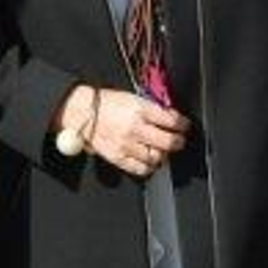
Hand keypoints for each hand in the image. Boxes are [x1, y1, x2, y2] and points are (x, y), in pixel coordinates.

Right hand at [59, 85, 189, 178]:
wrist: (83, 112)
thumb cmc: (107, 103)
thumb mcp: (133, 98)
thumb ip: (152, 109)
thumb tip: (170, 117)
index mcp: (140, 109)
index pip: (171, 120)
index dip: (183, 124)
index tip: (184, 126)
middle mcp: (135, 128)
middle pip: (168, 142)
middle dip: (178, 142)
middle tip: (179, 140)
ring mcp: (127, 145)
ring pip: (156, 157)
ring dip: (164, 154)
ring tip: (163, 150)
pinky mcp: (118, 157)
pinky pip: (140, 168)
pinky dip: (149, 166)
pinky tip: (150, 160)